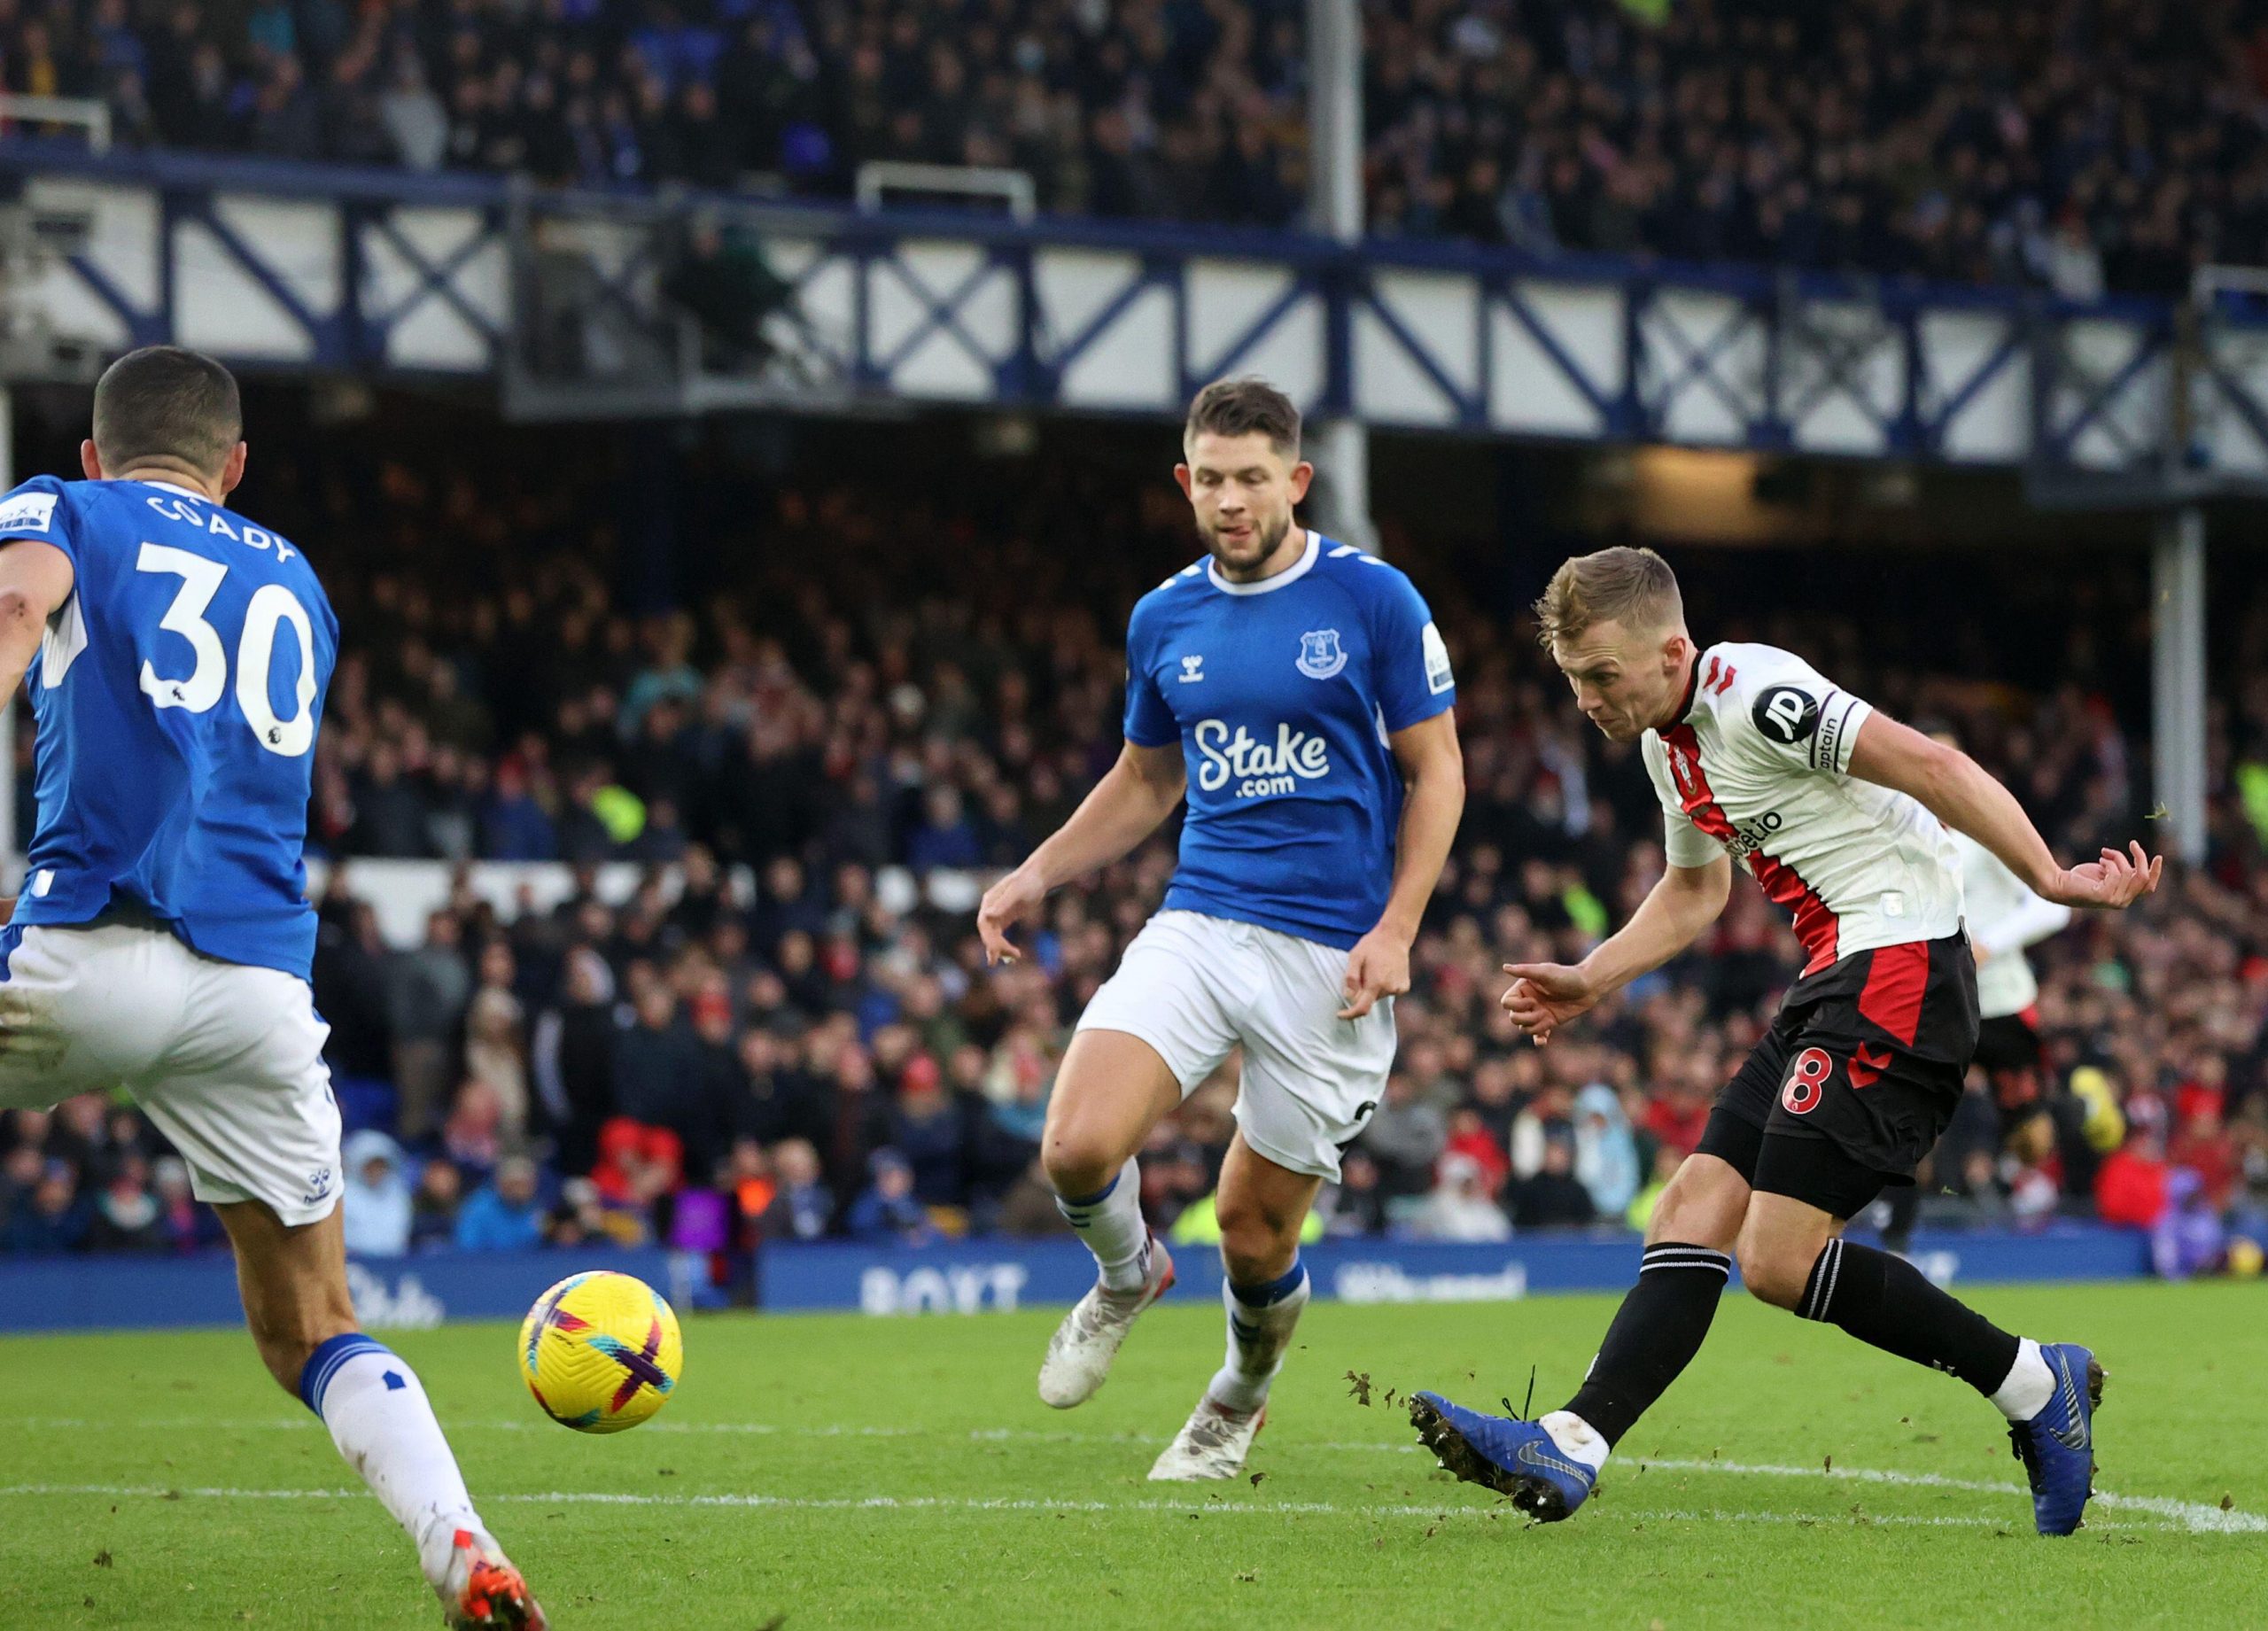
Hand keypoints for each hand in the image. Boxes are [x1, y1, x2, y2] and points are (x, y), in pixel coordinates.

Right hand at [975, 866, 1046, 965]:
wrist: (1038, 877)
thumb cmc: (1028, 882)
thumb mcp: (1016, 892)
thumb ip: (1002, 903)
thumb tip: (988, 914)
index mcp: (990, 901)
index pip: (984, 923)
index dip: (988, 938)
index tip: (996, 950)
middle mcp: (990, 909)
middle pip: (987, 932)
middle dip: (993, 946)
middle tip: (998, 961)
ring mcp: (997, 914)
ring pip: (994, 936)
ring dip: (1000, 948)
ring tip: (1015, 957)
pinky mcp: (1006, 918)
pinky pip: (1000, 935)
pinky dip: (1004, 946)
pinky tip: (1013, 954)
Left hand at [1339, 927, 1411, 1018]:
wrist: (1395, 936)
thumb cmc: (1372, 945)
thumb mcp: (1355, 957)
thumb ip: (1351, 977)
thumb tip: (1348, 996)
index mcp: (1376, 983)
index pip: (1362, 1008)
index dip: (1350, 1014)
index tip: (1340, 1014)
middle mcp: (1389, 988)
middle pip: (1369, 1000)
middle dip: (1362, 991)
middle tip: (1362, 972)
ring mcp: (1399, 988)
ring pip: (1378, 996)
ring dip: (1373, 988)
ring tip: (1376, 968)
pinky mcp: (1404, 987)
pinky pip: (1389, 992)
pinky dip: (1383, 986)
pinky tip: (1385, 971)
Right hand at [1500, 960, 1598, 1045]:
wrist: (1588, 986)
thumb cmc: (1566, 975)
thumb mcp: (1545, 973)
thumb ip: (1525, 971)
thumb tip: (1505, 967)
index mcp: (1523, 989)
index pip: (1507, 1003)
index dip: (1516, 1006)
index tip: (1533, 1001)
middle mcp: (1528, 1001)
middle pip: (1513, 1018)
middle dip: (1526, 1018)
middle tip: (1543, 1012)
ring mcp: (1538, 1013)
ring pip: (1524, 1028)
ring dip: (1535, 1027)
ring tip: (1548, 1018)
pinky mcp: (1549, 1022)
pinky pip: (1538, 1035)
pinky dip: (1539, 1040)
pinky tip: (1543, 1042)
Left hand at [2041, 841, 2162, 909]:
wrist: (2057, 884)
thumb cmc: (2080, 877)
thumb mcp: (2107, 872)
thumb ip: (2123, 871)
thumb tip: (2137, 864)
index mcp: (2124, 897)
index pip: (2148, 887)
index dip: (2155, 872)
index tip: (2158, 856)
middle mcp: (2122, 902)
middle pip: (2143, 878)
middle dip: (2141, 858)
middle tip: (2133, 843)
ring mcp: (2114, 901)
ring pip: (2129, 873)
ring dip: (2117, 858)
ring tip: (2104, 855)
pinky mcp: (2105, 896)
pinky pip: (2116, 873)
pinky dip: (2109, 863)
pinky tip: (2100, 860)